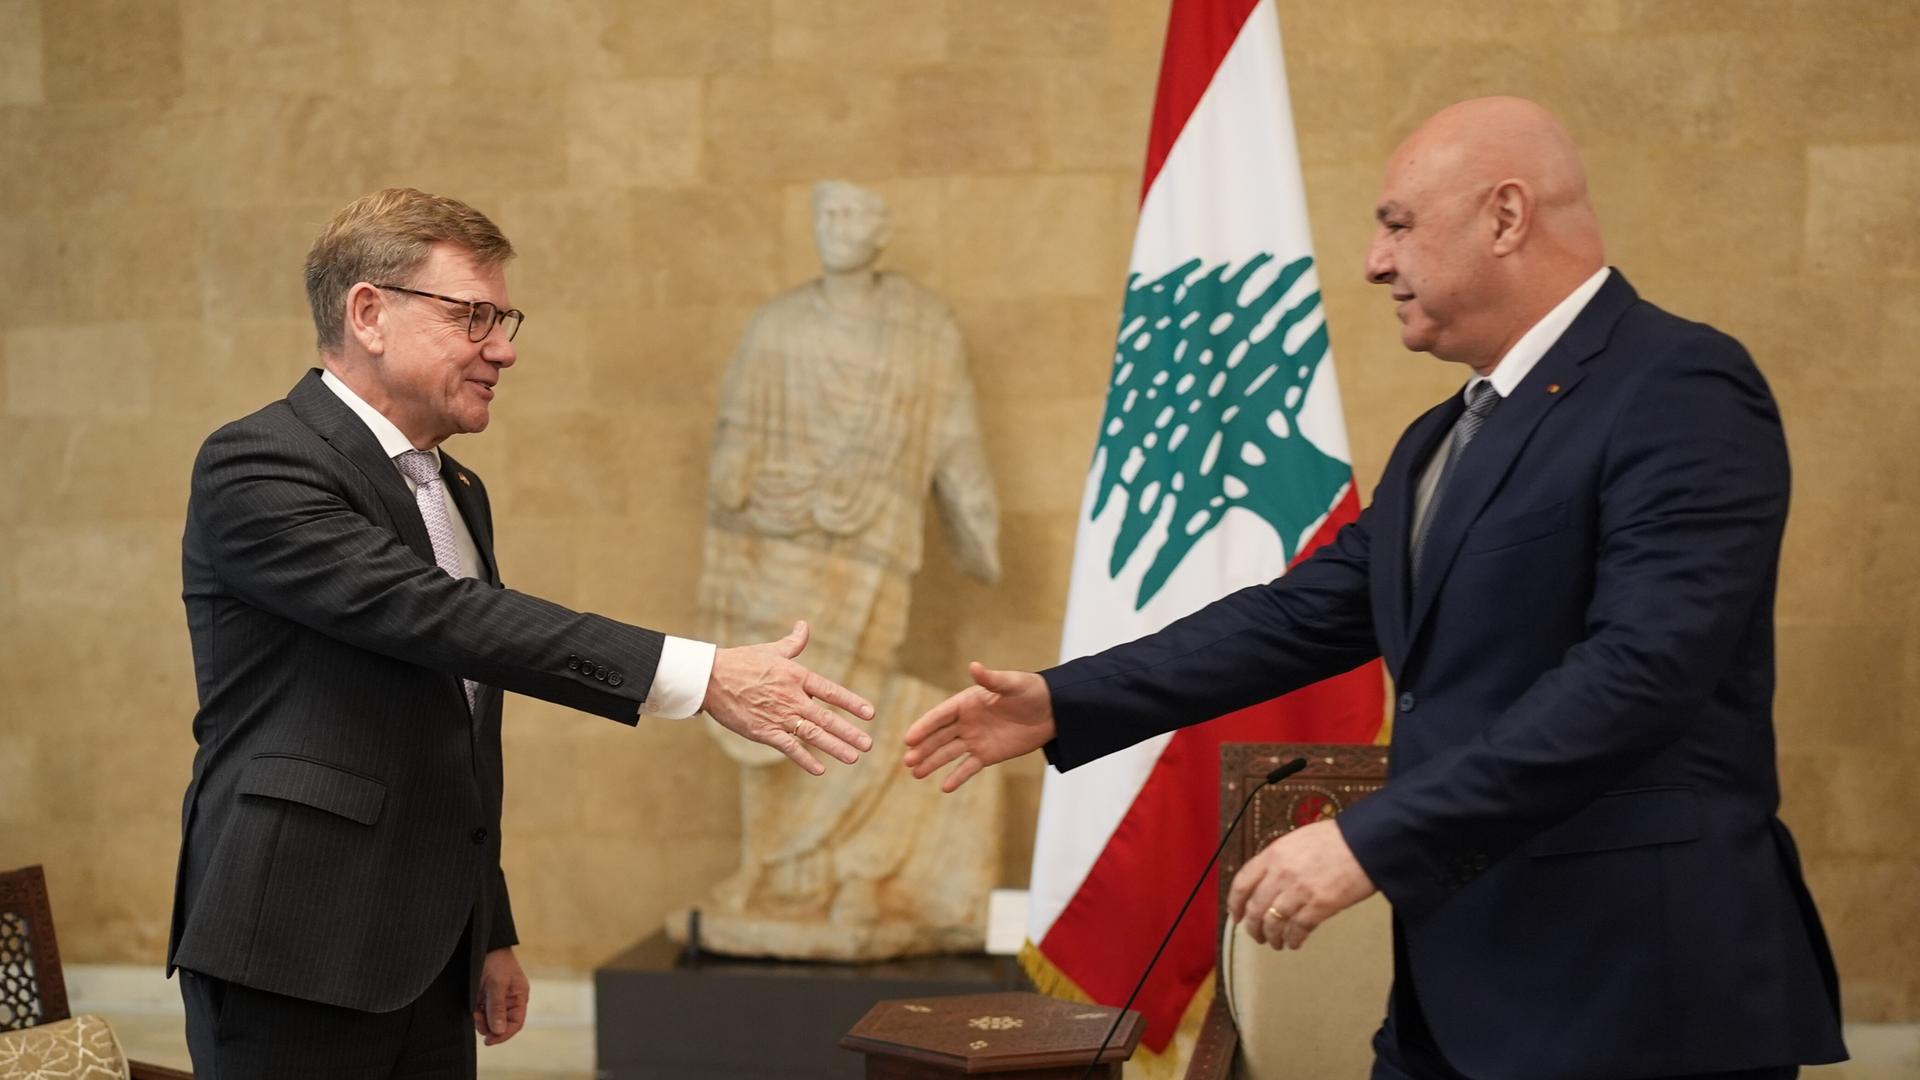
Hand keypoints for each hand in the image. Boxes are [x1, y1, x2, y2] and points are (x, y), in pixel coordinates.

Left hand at [473, 946, 527, 1046]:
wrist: (482, 945)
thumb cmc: (495, 961)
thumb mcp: (497, 984)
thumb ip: (497, 1008)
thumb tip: (499, 1031)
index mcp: (519, 997)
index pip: (516, 1023)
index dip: (504, 1034)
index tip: (489, 1041)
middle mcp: (509, 1000)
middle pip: (502, 1024)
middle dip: (489, 1026)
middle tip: (477, 1020)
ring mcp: (496, 1000)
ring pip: (490, 1021)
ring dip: (481, 1020)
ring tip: (475, 1010)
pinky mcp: (484, 998)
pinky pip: (481, 1014)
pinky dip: (476, 1014)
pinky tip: (473, 1007)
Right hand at [703, 620, 874, 774]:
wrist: (710, 678)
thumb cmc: (741, 662)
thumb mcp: (771, 650)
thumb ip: (793, 643)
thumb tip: (804, 626)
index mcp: (797, 677)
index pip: (831, 691)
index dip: (852, 702)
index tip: (870, 714)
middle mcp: (792, 698)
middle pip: (827, 718)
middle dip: (849, 732)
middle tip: (868, 744)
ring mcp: (779, 716)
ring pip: (813, 735)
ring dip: (835, 747)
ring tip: (853, 757)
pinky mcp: (763, 731)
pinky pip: (789, 747)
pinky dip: (805, 759)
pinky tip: (819, 769)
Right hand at [902, 662, 1055, 791]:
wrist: (1052, 711)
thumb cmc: (1031, 691)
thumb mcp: (1012, 683)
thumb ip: (991, 680)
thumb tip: (974, 666)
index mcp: (967, 702)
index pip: (940, 716)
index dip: (924, 726)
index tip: (909, 738)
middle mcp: (967, 722)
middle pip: (939, 737)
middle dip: (923, 748)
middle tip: (907, 761)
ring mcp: (976, 739)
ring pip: (948, 753)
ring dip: (932, 762)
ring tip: (915, 774)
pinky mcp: (988, 755)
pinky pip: (968, 767)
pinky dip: (957, 777)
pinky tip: (944, 787)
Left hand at [1226, 819, 1375, 950]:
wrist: (1365, 842)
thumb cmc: (1335, 839)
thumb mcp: (1297, 840)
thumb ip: (1278, 859)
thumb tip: (1267, 880)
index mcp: (1273, 854)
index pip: (1242, 883)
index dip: (1235, 904)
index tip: (1236, 916)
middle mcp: (1281, 873)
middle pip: (1255, 908)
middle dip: (1253, 928)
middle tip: (1257, 936)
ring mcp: (1300, 891)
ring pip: (1274, 922)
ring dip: (1272, 937)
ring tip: (1276, 943)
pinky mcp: (1320, 905)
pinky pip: (1298, 929)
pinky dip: (1294, 939)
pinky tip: (1294, 943)